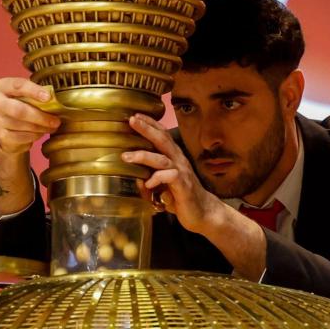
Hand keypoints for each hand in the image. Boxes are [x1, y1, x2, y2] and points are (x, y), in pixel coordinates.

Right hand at [0, 77, 59, 156]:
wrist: (9, 132)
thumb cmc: (22, 108)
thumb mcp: (27, 97)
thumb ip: (37, 96)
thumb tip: (54, 100)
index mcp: (2, 86)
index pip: (18, 85)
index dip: (34, 91)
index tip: (49, 97)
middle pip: (19, 110)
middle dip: (40, 116)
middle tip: (56, 121)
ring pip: (23, 125)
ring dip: (41, 127)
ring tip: (52, 127)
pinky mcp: (0, 136)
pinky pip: (22, 137)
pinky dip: (35, 136)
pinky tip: (41, 133)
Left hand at [125, 114, 224, 233]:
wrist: (204, 213)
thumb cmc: (182, 198)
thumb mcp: (162, 188)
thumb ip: (148, 181)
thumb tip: (135, 178)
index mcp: (174, 157)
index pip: (162, 135)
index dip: (150, 124)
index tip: (135, 115)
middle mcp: (178, 161)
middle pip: (162, 140)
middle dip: (146, 129)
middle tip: (131, 120)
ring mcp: (182, 172)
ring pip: (162, 158)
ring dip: (143, 155)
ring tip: (125, 157)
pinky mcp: (184, 186)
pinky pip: (170, 177)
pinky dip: (156, 178)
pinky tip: (147, 184)